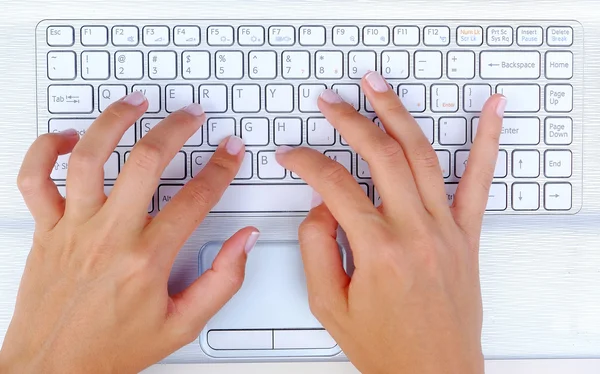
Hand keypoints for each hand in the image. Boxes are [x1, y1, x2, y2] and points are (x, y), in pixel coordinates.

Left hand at [0, 92, 258, 373]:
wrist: (52, 369)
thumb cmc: (113, 349)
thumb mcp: (183, 325)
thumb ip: (223, 281)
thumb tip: (244, 241)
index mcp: (148, 259)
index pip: (196, 198)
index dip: (221, 167)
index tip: (230, 151)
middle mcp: (110, 236)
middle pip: (147, 162)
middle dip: (176, 128)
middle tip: (191, 115)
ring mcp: (74, 228)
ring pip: (90, 158)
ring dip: (114, 122)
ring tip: (135, 103)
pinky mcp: (46, 230)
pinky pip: (35, 179)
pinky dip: (45, 150)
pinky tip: (67, 138)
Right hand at [276, 71, 504, 373]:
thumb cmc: (387, 348)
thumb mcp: (329, 305)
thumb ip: (316, 248)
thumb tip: (320, 207)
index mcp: (378, 251)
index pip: (334, 186)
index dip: (306, 162)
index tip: (292, 154)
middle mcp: (416, 233)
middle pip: (379, 155)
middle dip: (349, 120)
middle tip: (330, 102)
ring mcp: (446, 230)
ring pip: (421, 155)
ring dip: (397, 114)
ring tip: (377, 87)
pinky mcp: (467, 235)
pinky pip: (479, 180)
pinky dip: (486, 141)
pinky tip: (490, 112)